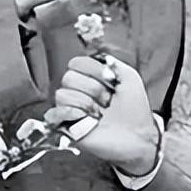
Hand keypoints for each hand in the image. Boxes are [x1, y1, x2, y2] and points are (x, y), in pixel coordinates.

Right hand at [46, 55, 158, 175]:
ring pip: (62, 94)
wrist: (137, 135)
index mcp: (91, 78)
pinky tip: (85, 118)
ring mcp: (71, 108)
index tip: (110, 80)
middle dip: (93, 89)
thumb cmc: (135, 109)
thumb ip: (113, 62)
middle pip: (69, 77)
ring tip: (99, 113)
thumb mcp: (129, 78)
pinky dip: (69, 113)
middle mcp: (78, 91)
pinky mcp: (65, 126)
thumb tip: (96, 55)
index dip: (94, 70)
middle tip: (107, 101)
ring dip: (86, 103)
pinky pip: (53, 114)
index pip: (77, 63)